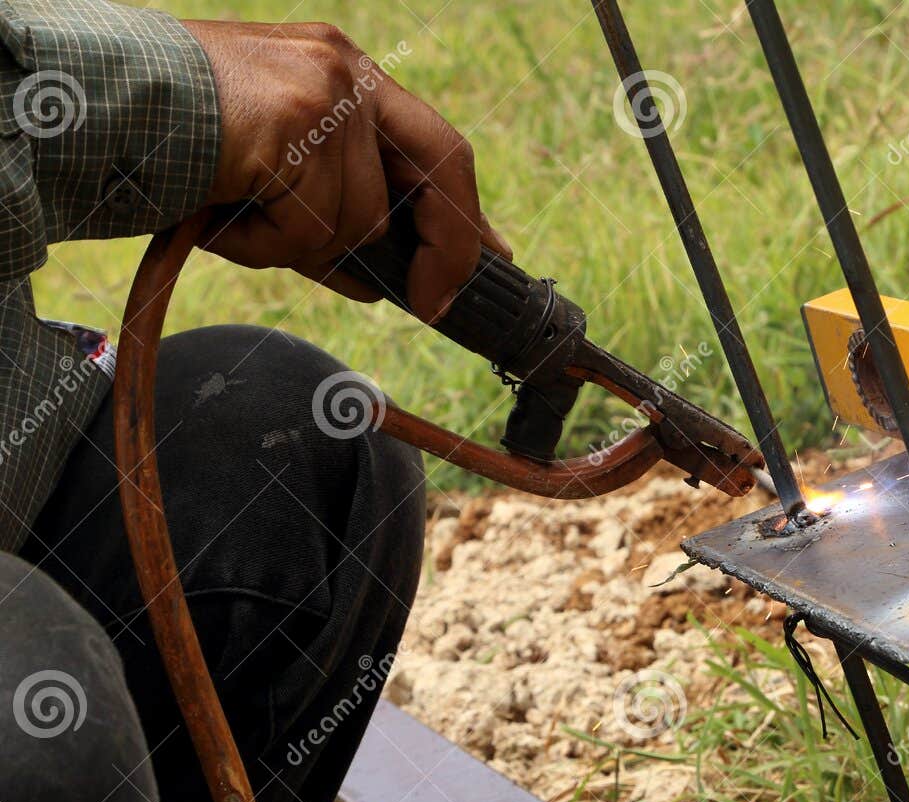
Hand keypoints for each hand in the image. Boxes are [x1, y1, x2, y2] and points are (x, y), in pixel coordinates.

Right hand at [180, 20, 511, 320]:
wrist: (92, 104)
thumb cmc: (177, 145)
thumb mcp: (273, 175)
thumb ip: (336, 218)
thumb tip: (391, 284)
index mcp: (344, 71)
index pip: (436, 144)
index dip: (466, 211)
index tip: (491, 260)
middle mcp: (345, 68)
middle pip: (439, 168)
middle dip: (443, 247)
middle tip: (428, 301)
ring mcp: (323, 90)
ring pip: (357, 220)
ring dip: (299, 245)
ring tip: (238, 216)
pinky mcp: (293, 124)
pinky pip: (308, 228)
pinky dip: (265, 243)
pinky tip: (223, 212)